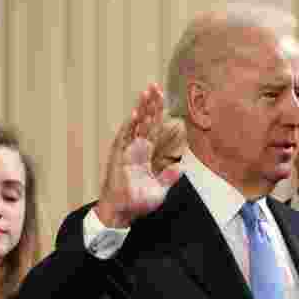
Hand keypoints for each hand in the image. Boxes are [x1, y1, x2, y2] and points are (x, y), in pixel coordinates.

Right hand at [94, 84, 181, 228]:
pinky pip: (124, 140)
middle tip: (154, 86)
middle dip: (150, 105)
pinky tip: (134, 116)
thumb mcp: (159, 190)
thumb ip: (168, 177)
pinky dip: (129, 128)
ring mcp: (126, 152)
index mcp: (145, 153)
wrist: (121, 212)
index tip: (162, 97)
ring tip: (146, 94)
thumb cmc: (138, 201)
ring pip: (134, 126)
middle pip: (144, 122)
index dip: (158, 114)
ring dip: (140, 111)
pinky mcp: (118, 159)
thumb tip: (180, 167)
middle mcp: (136, 149)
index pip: (153, 129)